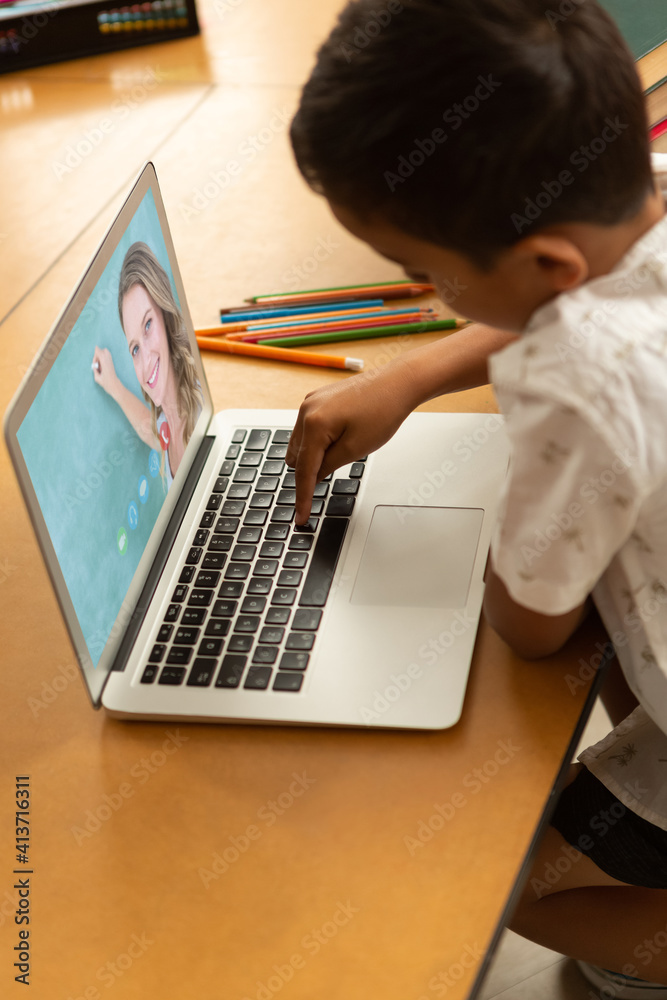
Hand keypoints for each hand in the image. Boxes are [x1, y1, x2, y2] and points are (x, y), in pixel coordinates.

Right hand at [92, 347, 117, 396]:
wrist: (115, 385)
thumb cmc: (106, 383)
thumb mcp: (97, 377)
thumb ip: (94, 369)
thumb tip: (95, 365)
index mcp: (104, 362)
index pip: (99, 351)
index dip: (95, 355)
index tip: (95, 363)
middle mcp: (109, 360)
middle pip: (103, 350)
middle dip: (98, 355)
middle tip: (98, 363)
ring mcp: (111, 361)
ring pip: (106, 352)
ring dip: (101, 356)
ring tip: (100, 365)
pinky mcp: (112, 363)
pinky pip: (107, 356)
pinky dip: (104, 359)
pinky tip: (103, 366)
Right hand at [286, 359, 415, 523]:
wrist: (396, 383)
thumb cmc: (382, 411)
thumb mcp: (355, 449)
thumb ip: (328, 466)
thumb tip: (312, 477)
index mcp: (314, 423)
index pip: (303, 470)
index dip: (303, 497)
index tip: (301, 516)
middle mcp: (306, 410)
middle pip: (296, 457)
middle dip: (311, 470)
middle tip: (338, 468)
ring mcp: (310, 402)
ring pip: (300, 443)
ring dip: (314, 455)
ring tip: (345, 447)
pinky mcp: (316, 398)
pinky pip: (307, 428)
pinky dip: (317, 440)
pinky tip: (340, 437)